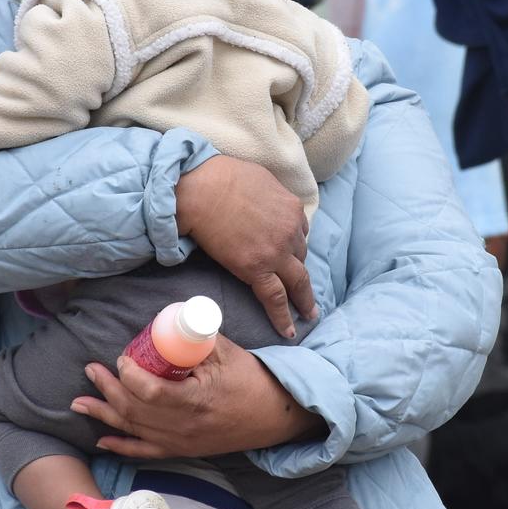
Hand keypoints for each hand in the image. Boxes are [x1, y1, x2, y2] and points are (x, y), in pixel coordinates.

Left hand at [71, 337, 323, 458]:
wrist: (274, 416)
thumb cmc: (251, 380)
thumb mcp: (226, 352)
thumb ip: (196, 338)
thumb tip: (170, 318)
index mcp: (195, 401)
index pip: (149, 392)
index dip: (129, 376)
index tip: (122, 357)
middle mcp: (184, 427)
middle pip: (135, 411)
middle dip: (107, 389)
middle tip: (91, 370)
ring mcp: (182, 441)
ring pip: (134, 430)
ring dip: (104, 415)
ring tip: (79, 403)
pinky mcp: (184, 450)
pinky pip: (146, 451)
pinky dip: (122, 446)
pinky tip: (103, 439)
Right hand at [175, 154, 315, 337]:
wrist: (200, 190)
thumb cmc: (222, 178)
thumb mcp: (262, 179)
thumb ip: (273, 196)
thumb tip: (268, 204)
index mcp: (293, 209)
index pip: (300, 233)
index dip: (293, 244)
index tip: (288, 254)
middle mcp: (290, 232)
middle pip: (300, 257)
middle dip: (300, 272)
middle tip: (306, 291)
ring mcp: (276, 253)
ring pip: (297, 281)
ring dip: (302, 297)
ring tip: (306, 312)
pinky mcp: (256, 269)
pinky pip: (275, 298)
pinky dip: (284, 316)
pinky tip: (289, 330)